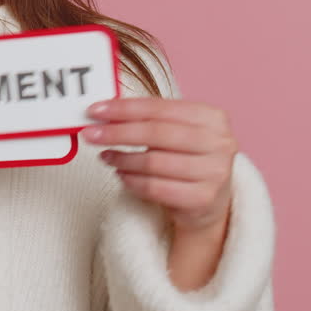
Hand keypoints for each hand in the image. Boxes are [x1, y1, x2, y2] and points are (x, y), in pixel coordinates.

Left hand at [82, 98, 236, 234]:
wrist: (210, 203)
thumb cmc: (187, 159)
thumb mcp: (177, 133)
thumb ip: (150, 119)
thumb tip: (105, 112)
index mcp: (212, 118)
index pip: (160, 108)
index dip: (124, 108)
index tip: (95, 110)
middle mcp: (219, 143)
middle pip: (156, 133)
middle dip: (117, 132)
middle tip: (91, 134)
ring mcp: (214, 173)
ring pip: (153, 162)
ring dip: (122, 159)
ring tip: (106, 157)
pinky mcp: (202, 199)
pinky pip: (155, 188)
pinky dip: (132, 181)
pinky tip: (122, 175)